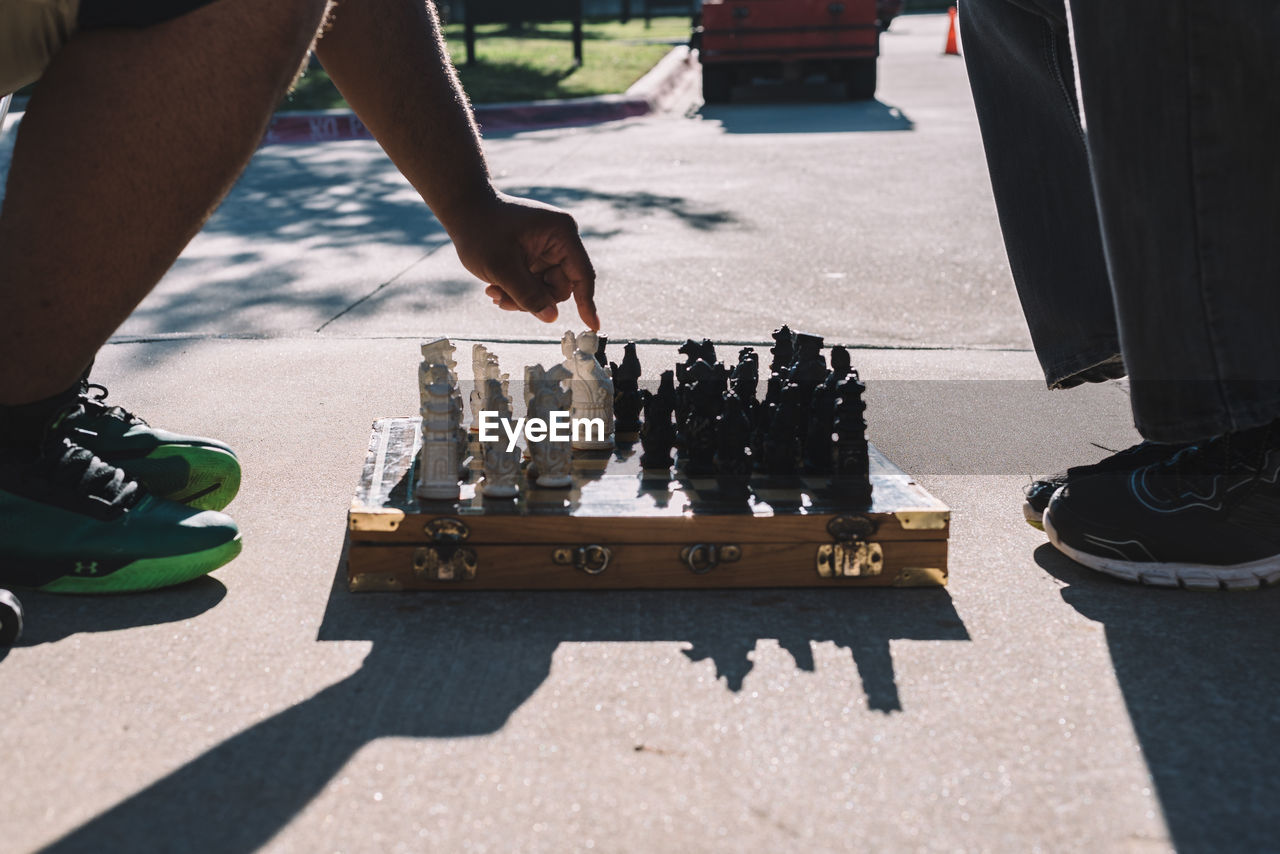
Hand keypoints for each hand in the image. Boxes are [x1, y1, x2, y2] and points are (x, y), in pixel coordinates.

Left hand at [448, 193, 599, 329]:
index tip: (593, 327)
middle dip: (535, 299)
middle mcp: (560, 240)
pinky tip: (495, 287)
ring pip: (545, 289)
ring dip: (521, 297)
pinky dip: (517, 290)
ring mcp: (547, 249)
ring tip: (494, 292)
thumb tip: (552, 318)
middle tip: (503, 301)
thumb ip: (528, 295)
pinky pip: (534, 284)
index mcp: (561, 233)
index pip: (582, 275)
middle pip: (561, 287)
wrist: (464, 208)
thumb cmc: (481, 230)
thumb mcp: (501, 267)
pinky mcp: (535, 256)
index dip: (587, 302)